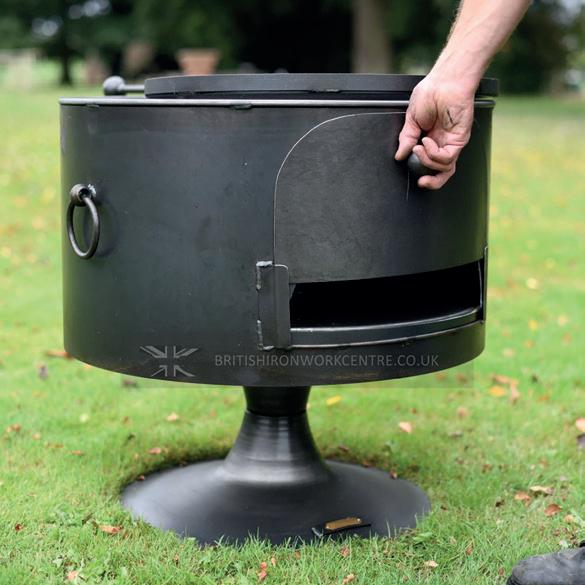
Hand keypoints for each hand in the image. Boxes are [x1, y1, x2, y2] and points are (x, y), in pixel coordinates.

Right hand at [395, 75, 475, 189]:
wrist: (445, 81)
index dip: (421, 171)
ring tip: (418, 146)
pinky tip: (426, 141)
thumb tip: (400, 155)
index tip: (409, 166)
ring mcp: (451, 142)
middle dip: (432, 182)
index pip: (429, 163)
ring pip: (444, 168)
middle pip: (442, 172)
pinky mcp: (459, 140)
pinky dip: (433, 154)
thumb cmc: (432, 92)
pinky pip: (447, 158)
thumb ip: (406, 139)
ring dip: (426, 161)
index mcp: (431, 139)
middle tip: (421, 181)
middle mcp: (442, 143)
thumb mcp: (411, 119)